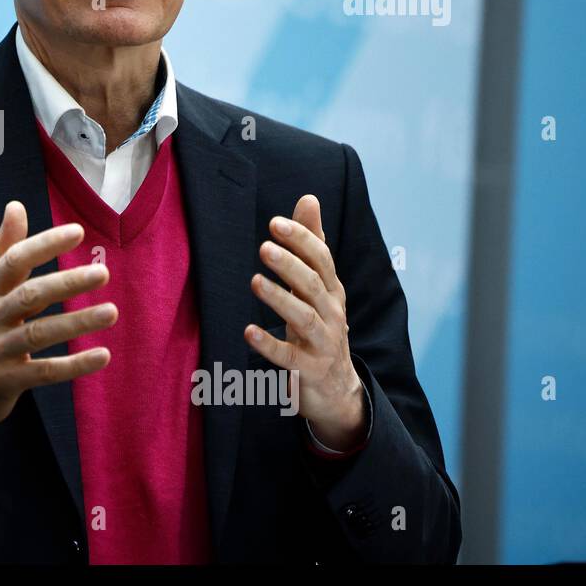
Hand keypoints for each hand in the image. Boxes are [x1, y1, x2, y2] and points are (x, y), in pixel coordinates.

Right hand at [0, 200, 116, 446]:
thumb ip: (3, 250)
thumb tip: (15, 205)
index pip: (13, 260)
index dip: (44, 245)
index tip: (78, 232)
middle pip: (29, 295)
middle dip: (66, 282)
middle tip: (103, 272)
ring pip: (39, 333)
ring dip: (76, 322)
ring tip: (111, 312)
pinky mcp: (5, 382)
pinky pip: (44, 371)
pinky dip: (73, 365)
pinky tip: (102, 355)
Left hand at [244, 194, 365, 450]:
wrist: (337, 387)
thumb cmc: (320, 324)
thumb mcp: (318, 284)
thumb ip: (312, 243)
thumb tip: (308, 198)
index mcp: (331, 290)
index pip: (321, 259)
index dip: (302, 240)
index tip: (275, 223)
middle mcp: (331, 313)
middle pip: (313, 284)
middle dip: (291, 265)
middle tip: (265, 247)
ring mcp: (322, 342)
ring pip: (304, 318)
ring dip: (280, 299)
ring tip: (255, 282)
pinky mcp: (308, 369)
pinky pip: (288, 356)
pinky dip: (269, 345)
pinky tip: (249, 332)